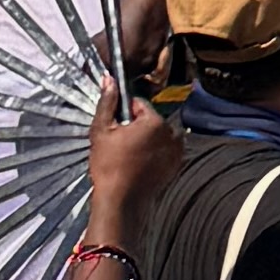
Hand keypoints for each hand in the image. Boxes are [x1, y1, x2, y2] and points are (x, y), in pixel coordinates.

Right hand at [82, 99, 183, 247]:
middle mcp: (172, 134)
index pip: (139, 104)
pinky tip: (139, 163)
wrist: (121, 201)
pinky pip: (165, 150)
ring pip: (159, 134)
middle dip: (137, 126)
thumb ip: (107, 102)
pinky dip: (155, 152)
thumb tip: (109, 79)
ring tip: (129, 154)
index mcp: (155, 122)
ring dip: (147, 139)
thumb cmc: (109, 166)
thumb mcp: (102, 131)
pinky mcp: (177, 165)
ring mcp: (177, 151)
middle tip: (120, 143)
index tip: (115, 126)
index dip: (124, 113)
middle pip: (151, 119)